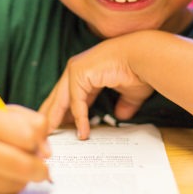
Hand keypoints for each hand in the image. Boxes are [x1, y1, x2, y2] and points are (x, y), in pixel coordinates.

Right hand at [0, 105, 50, 193]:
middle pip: (24, 165)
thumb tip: (47, 152)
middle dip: (40, 169)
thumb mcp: (0, 112)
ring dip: (22, 177)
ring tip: (10, 164)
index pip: (28, 135)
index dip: (40, 142)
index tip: (39, 144)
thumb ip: (30, 123)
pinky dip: (9, 186)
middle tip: (41, 167)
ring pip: (17, 183)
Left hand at [39, 35, 153, 139]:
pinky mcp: (79, 72)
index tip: (62, 126)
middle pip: (59, 96)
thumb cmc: (139, 70)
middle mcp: (78, 67)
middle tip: (47, 133)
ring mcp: (76, 69)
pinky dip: (79, 118)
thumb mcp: (128, 93)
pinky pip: (76, 101)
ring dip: (56, 119)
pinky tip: (83, 133)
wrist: (145, 57)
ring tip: (52, 136)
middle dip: (52, 114)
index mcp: (87, 70)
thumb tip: (121, 116)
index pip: (70, 94)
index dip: (65, 111)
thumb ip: (123, 104)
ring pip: (62, 100)